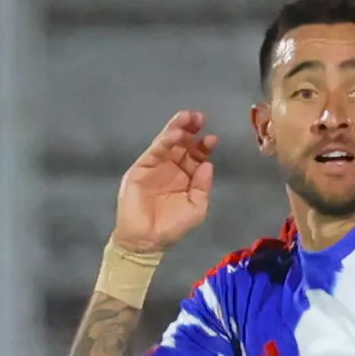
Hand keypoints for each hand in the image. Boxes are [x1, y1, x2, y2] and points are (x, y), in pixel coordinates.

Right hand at [113, 111, 217, 253]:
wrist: (146, 239)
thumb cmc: (172, 226)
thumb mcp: (196, 208)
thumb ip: (203, 187)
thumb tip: (208, 164)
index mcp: (186, 177)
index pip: (196, 156)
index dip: (203, 146)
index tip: (212, 138)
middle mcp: (172, 168)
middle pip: (182, 144)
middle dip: (191, 130)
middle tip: (200, 117)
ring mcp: (156, 166)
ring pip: (168, 142)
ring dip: (178, 129)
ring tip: (188, 117)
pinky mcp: (142, 167)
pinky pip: (155, 150)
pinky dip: (165, 141)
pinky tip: (175, 133)